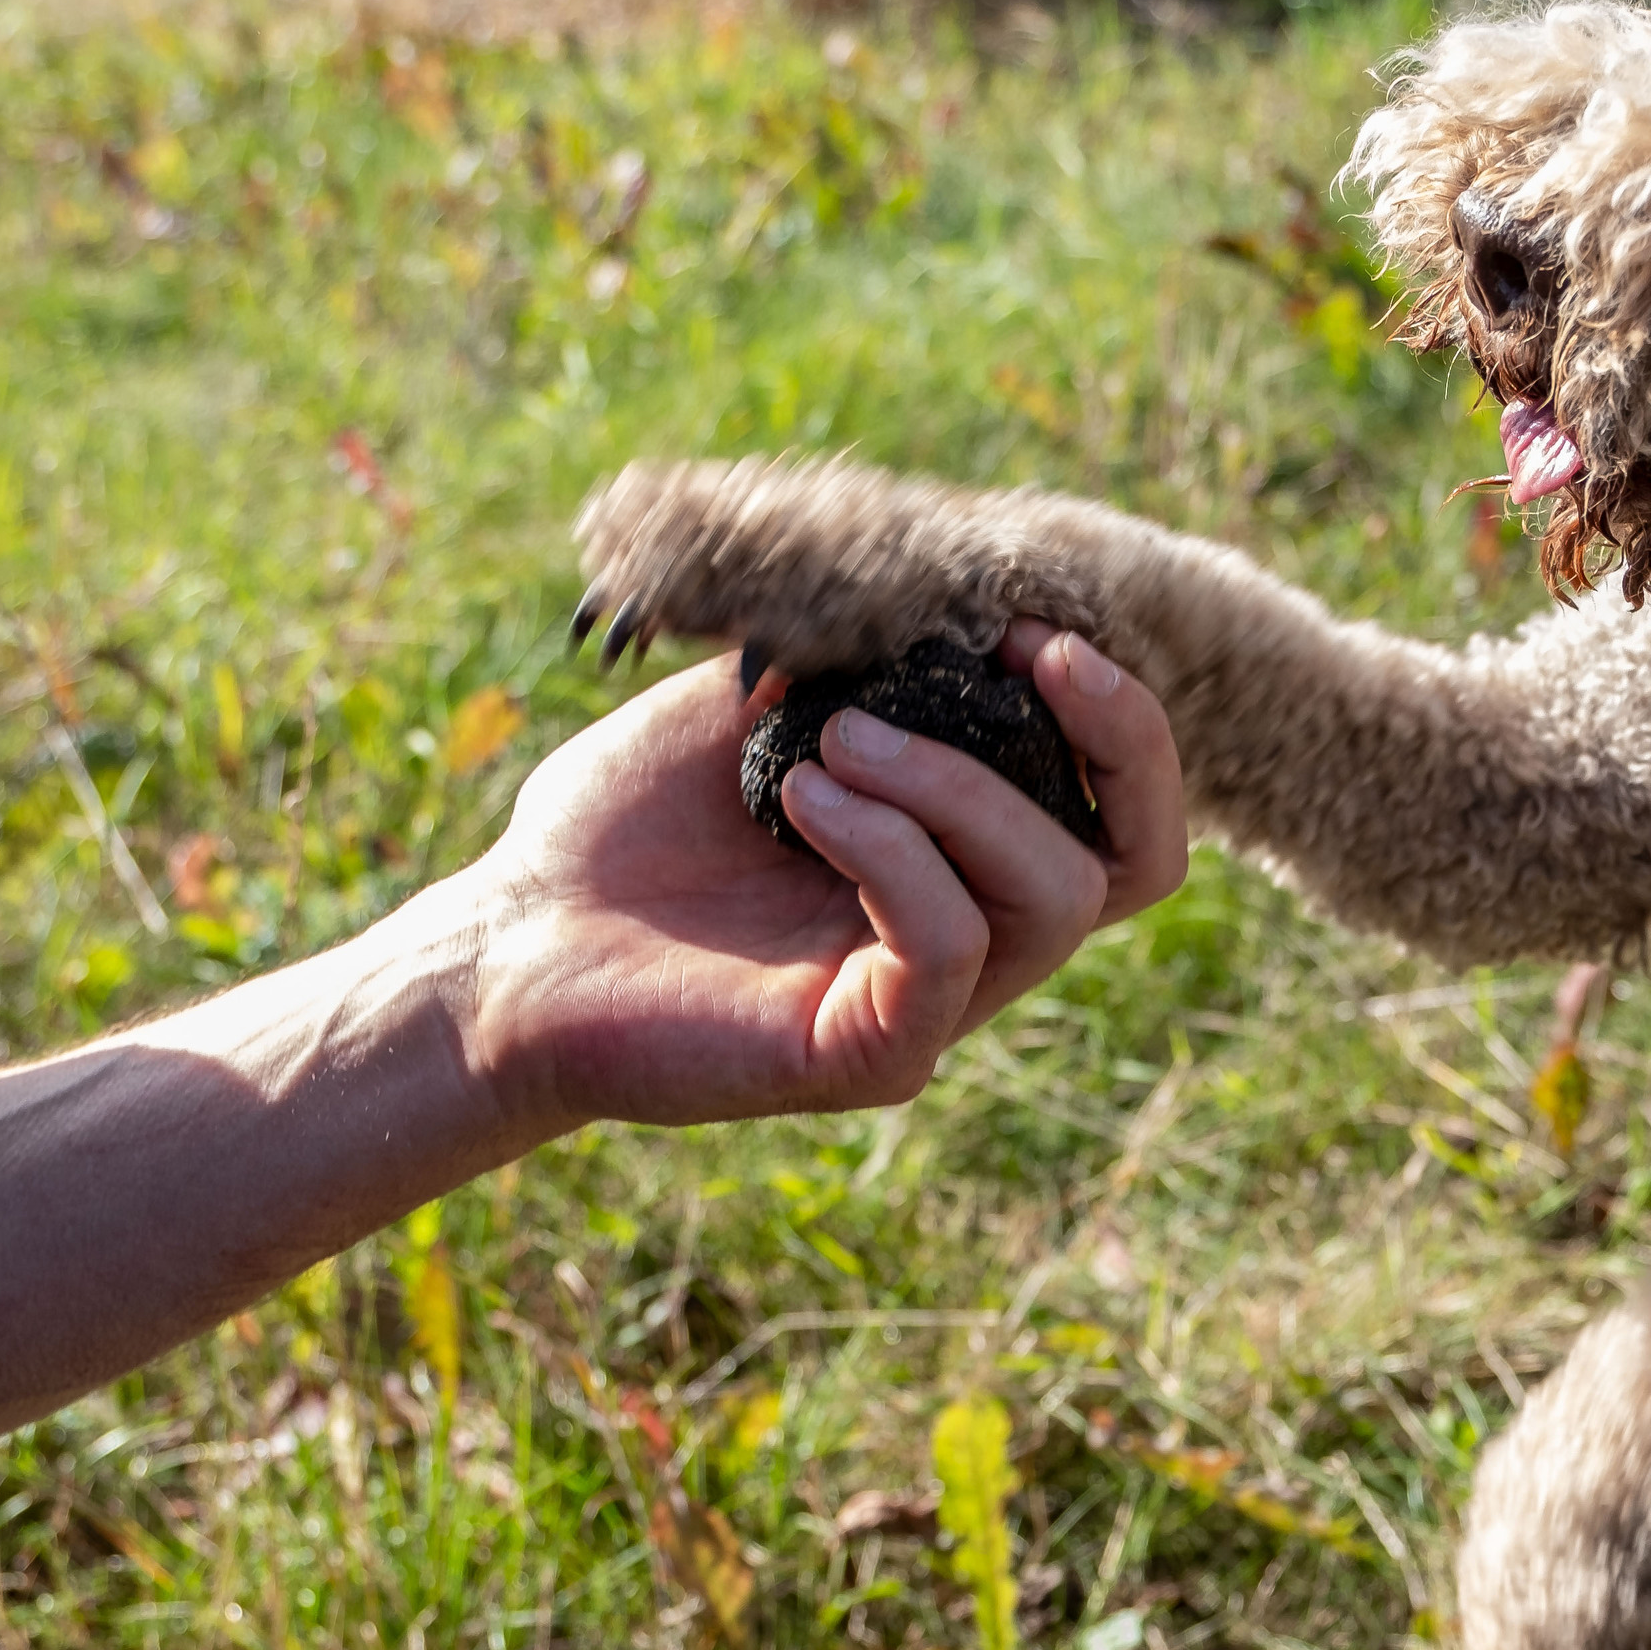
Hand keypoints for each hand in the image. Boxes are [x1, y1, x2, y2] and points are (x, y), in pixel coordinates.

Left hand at [444, 621, 1185, 1136]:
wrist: (512, 932)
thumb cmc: (624, 826)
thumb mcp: (762, 702)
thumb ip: (868, 662)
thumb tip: (954, 593)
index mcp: (961, 858)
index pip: (1119, 813)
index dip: (1120, 720)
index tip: (1030, 628)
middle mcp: (968, 938)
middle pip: (1137, 866)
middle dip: (1114, 743)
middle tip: (1023, 656)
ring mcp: (927, 1007)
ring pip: (1052, 900)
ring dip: (962, 788)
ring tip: (840, 740)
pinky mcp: (870, 1056)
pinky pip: (947, 948)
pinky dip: (895, 852)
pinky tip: (806, 797)